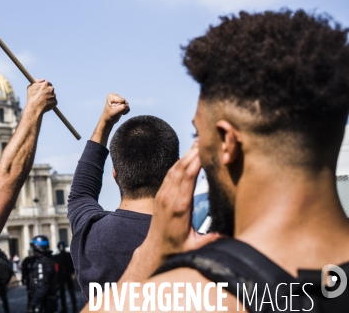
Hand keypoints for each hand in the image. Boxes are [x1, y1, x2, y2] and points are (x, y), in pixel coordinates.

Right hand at [25, 79, 56, 114]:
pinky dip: (50, 103)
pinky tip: (45, 105)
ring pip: (52, 96)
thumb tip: (43, 80)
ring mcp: (54, 95)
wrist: (34, 108)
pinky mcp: (55, 102)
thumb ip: (37, 81)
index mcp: (46, 84)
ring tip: (42, 102)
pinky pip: (53, 102)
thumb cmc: (31, 97)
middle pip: (51, 89)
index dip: (44, 87)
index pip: (48, 83)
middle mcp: (51, 89)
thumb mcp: (31, 86)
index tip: (42, 90)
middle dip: (48, 92)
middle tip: (43, 96)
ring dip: (49, 98)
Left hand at [100, 93, 129, 125]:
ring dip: (124, 110)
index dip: (120, 106)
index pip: (122, 100)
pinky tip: (120, 112)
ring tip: (118, 112)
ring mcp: (118, 98)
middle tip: (116, 111)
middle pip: (125, 102)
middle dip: (122, 108)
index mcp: (111, 96)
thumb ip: (122, 108)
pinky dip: (125, 110)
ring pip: (127, 104)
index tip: (114, 110)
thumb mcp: (115, 112)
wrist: (108, 120)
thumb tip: (127, 105)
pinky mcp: (122, 102)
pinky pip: (128, 106)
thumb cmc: (109, 116)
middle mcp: (115, 95)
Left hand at [142, 143, 220, 264]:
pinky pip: (170, 173)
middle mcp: (169, 196)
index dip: (197, 160)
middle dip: (193, 151)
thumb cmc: (177, 249)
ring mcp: (163, 194)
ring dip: (186, 154)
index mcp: (179, 206)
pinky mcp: (161, 194)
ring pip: (174, 168)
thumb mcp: (195, 247)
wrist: (155, 250)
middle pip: (181, 167)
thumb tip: (231, 238)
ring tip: (199, 142)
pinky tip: (188, 156)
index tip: (207, 147)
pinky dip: (179, 162)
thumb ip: (212, 241)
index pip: (188, 176)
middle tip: (207, 137)